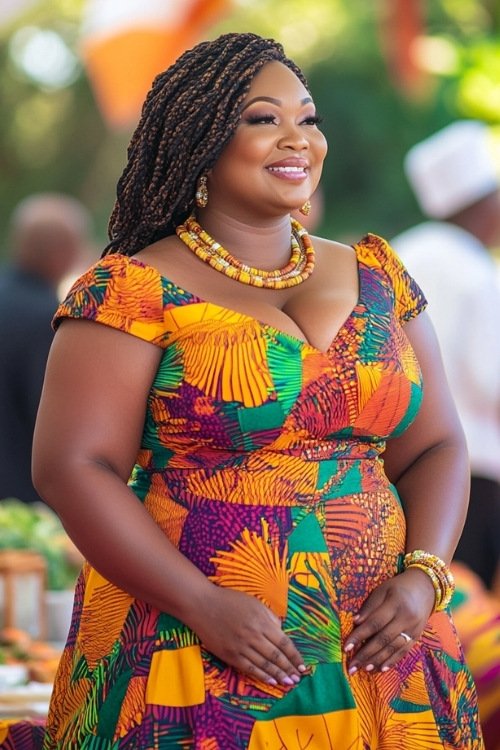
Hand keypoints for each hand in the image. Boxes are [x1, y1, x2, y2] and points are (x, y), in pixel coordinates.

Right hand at [188, 585, 305, 686]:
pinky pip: (249, 668)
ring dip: (278, 675)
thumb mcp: (254, 603)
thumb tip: (281, 632)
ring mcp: (241, 647)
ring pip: (264, 665)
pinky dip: (261, 676)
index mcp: (262, 621)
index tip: (303, 665)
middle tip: (298, 679)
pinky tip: (270, 682)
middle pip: (276, 656)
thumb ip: (270, 617)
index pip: (284, 643)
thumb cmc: (230, 600)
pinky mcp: (230, 655)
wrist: (202, 605)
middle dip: (289, 669)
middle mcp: (253, 636)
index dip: (295, 656)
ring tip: (288, 683)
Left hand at [344, 567, 435, 674]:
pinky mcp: (417, 637)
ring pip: (393, 648)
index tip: (346, 647)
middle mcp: (406, 618)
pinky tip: (382, 669)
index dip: (360, 636)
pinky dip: (393, 661)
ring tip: (364, 669)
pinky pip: (404, 652)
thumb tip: (355, 622)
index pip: (374, 623)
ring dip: (378, 660)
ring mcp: (413, 629)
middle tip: (352, 666)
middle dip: (366, 654)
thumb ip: (370, 606)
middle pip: (383, 639)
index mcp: (395, 603)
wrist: (425, 588)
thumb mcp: (382, 590)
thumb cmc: (398, 588)